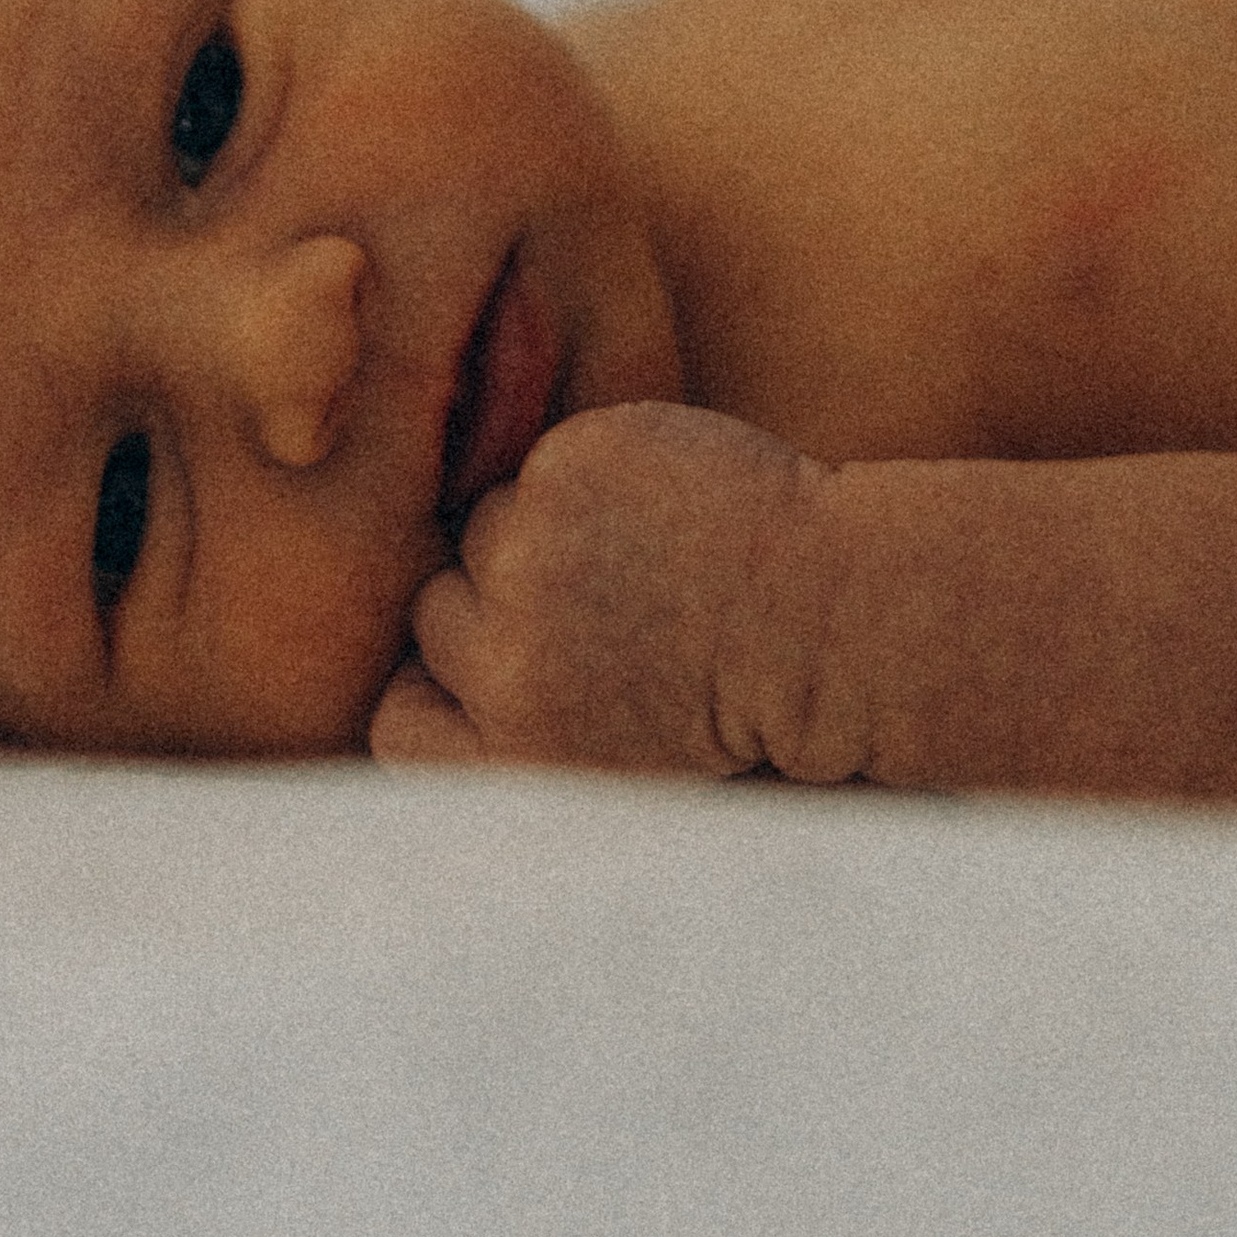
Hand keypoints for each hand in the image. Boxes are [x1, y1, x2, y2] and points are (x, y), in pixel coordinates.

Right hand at [367, 401, 824, 774]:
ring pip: (482, 532)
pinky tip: (661, 512)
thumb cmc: (734, 699)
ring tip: (644, 565)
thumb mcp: (611, 767)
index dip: (442, 690)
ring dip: (545, 536)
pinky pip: (537, 469)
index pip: (400, 724)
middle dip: (506, 605)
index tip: (507, 674)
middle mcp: (510, 672)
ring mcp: (531, 567)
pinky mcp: (564, 476)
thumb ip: (513, 736)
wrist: (837, 623)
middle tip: (607, 612)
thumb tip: (415, 686)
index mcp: (514, 763)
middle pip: (436, 615)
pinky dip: (591, 481)